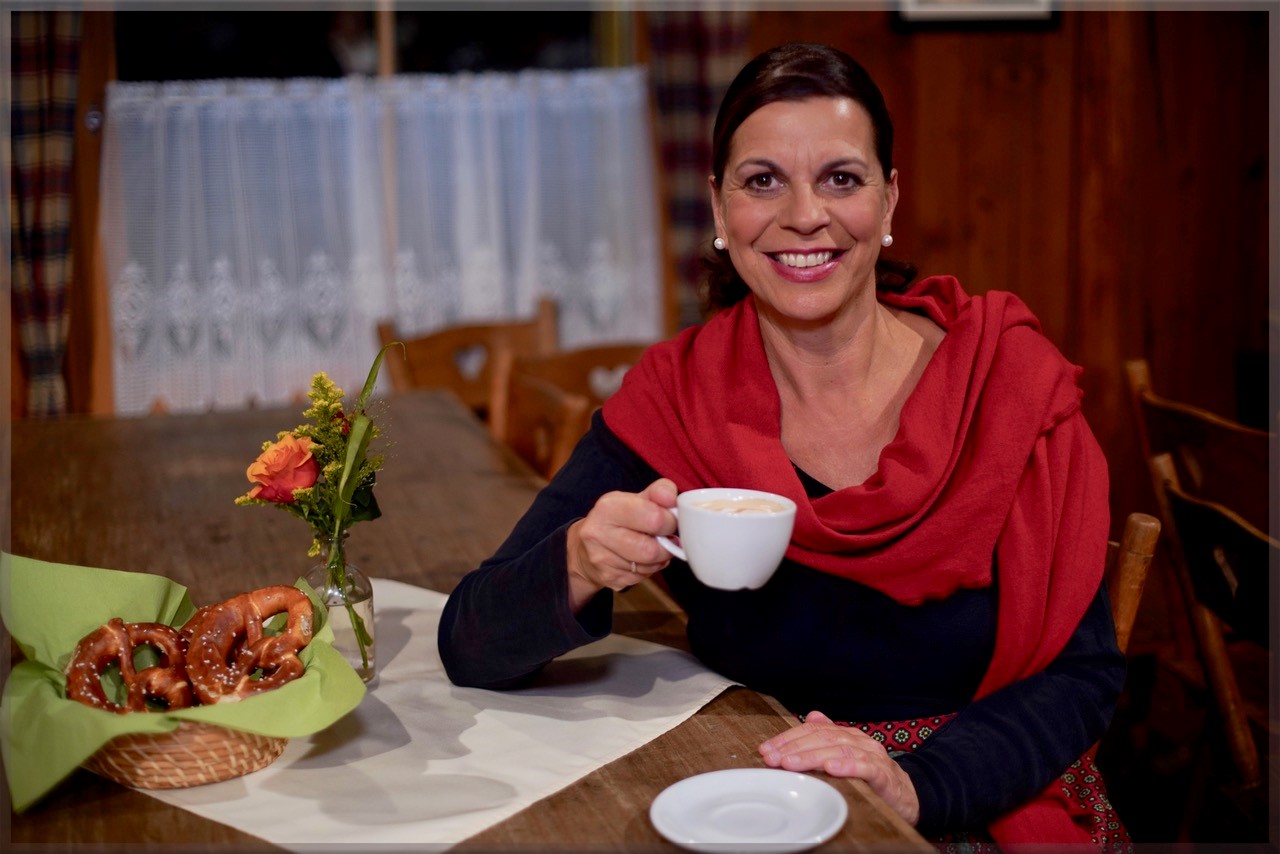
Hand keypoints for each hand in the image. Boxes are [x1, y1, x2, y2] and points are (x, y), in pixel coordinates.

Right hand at [565, 478, 676, 610]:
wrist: (584, 549)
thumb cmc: (617, 520)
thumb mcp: (634, 499)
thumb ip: (657, 493)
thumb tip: (671, 497)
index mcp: (608, 507)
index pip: (654, 518)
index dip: (670, 522)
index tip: (669, 520)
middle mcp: (599, 533)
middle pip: (650, 550)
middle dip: (667, 546)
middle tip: (666, 539)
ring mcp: (600, 559)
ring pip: (648, 567)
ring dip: (659, 559)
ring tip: (653, 547)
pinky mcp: (607, 578)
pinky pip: (642, 578)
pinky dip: (648, 570)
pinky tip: (641, 560)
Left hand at [759, 710, 919, 826]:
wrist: (908, 796)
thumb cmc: (873, 777)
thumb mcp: (848, 755)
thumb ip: (830, 737)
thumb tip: (813, 716)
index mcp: (848, 735)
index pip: (813, 730)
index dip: (789, 738)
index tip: (767, 749)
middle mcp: (860, 741)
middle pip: (823, 738)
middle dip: (794, 748)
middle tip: (773, 758)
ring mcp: (873, 756)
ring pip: (839, 750)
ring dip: (812, 756)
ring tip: (791, 763)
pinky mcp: (884, 775)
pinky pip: (865, 767)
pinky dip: (847, 766)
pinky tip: (831, 768)